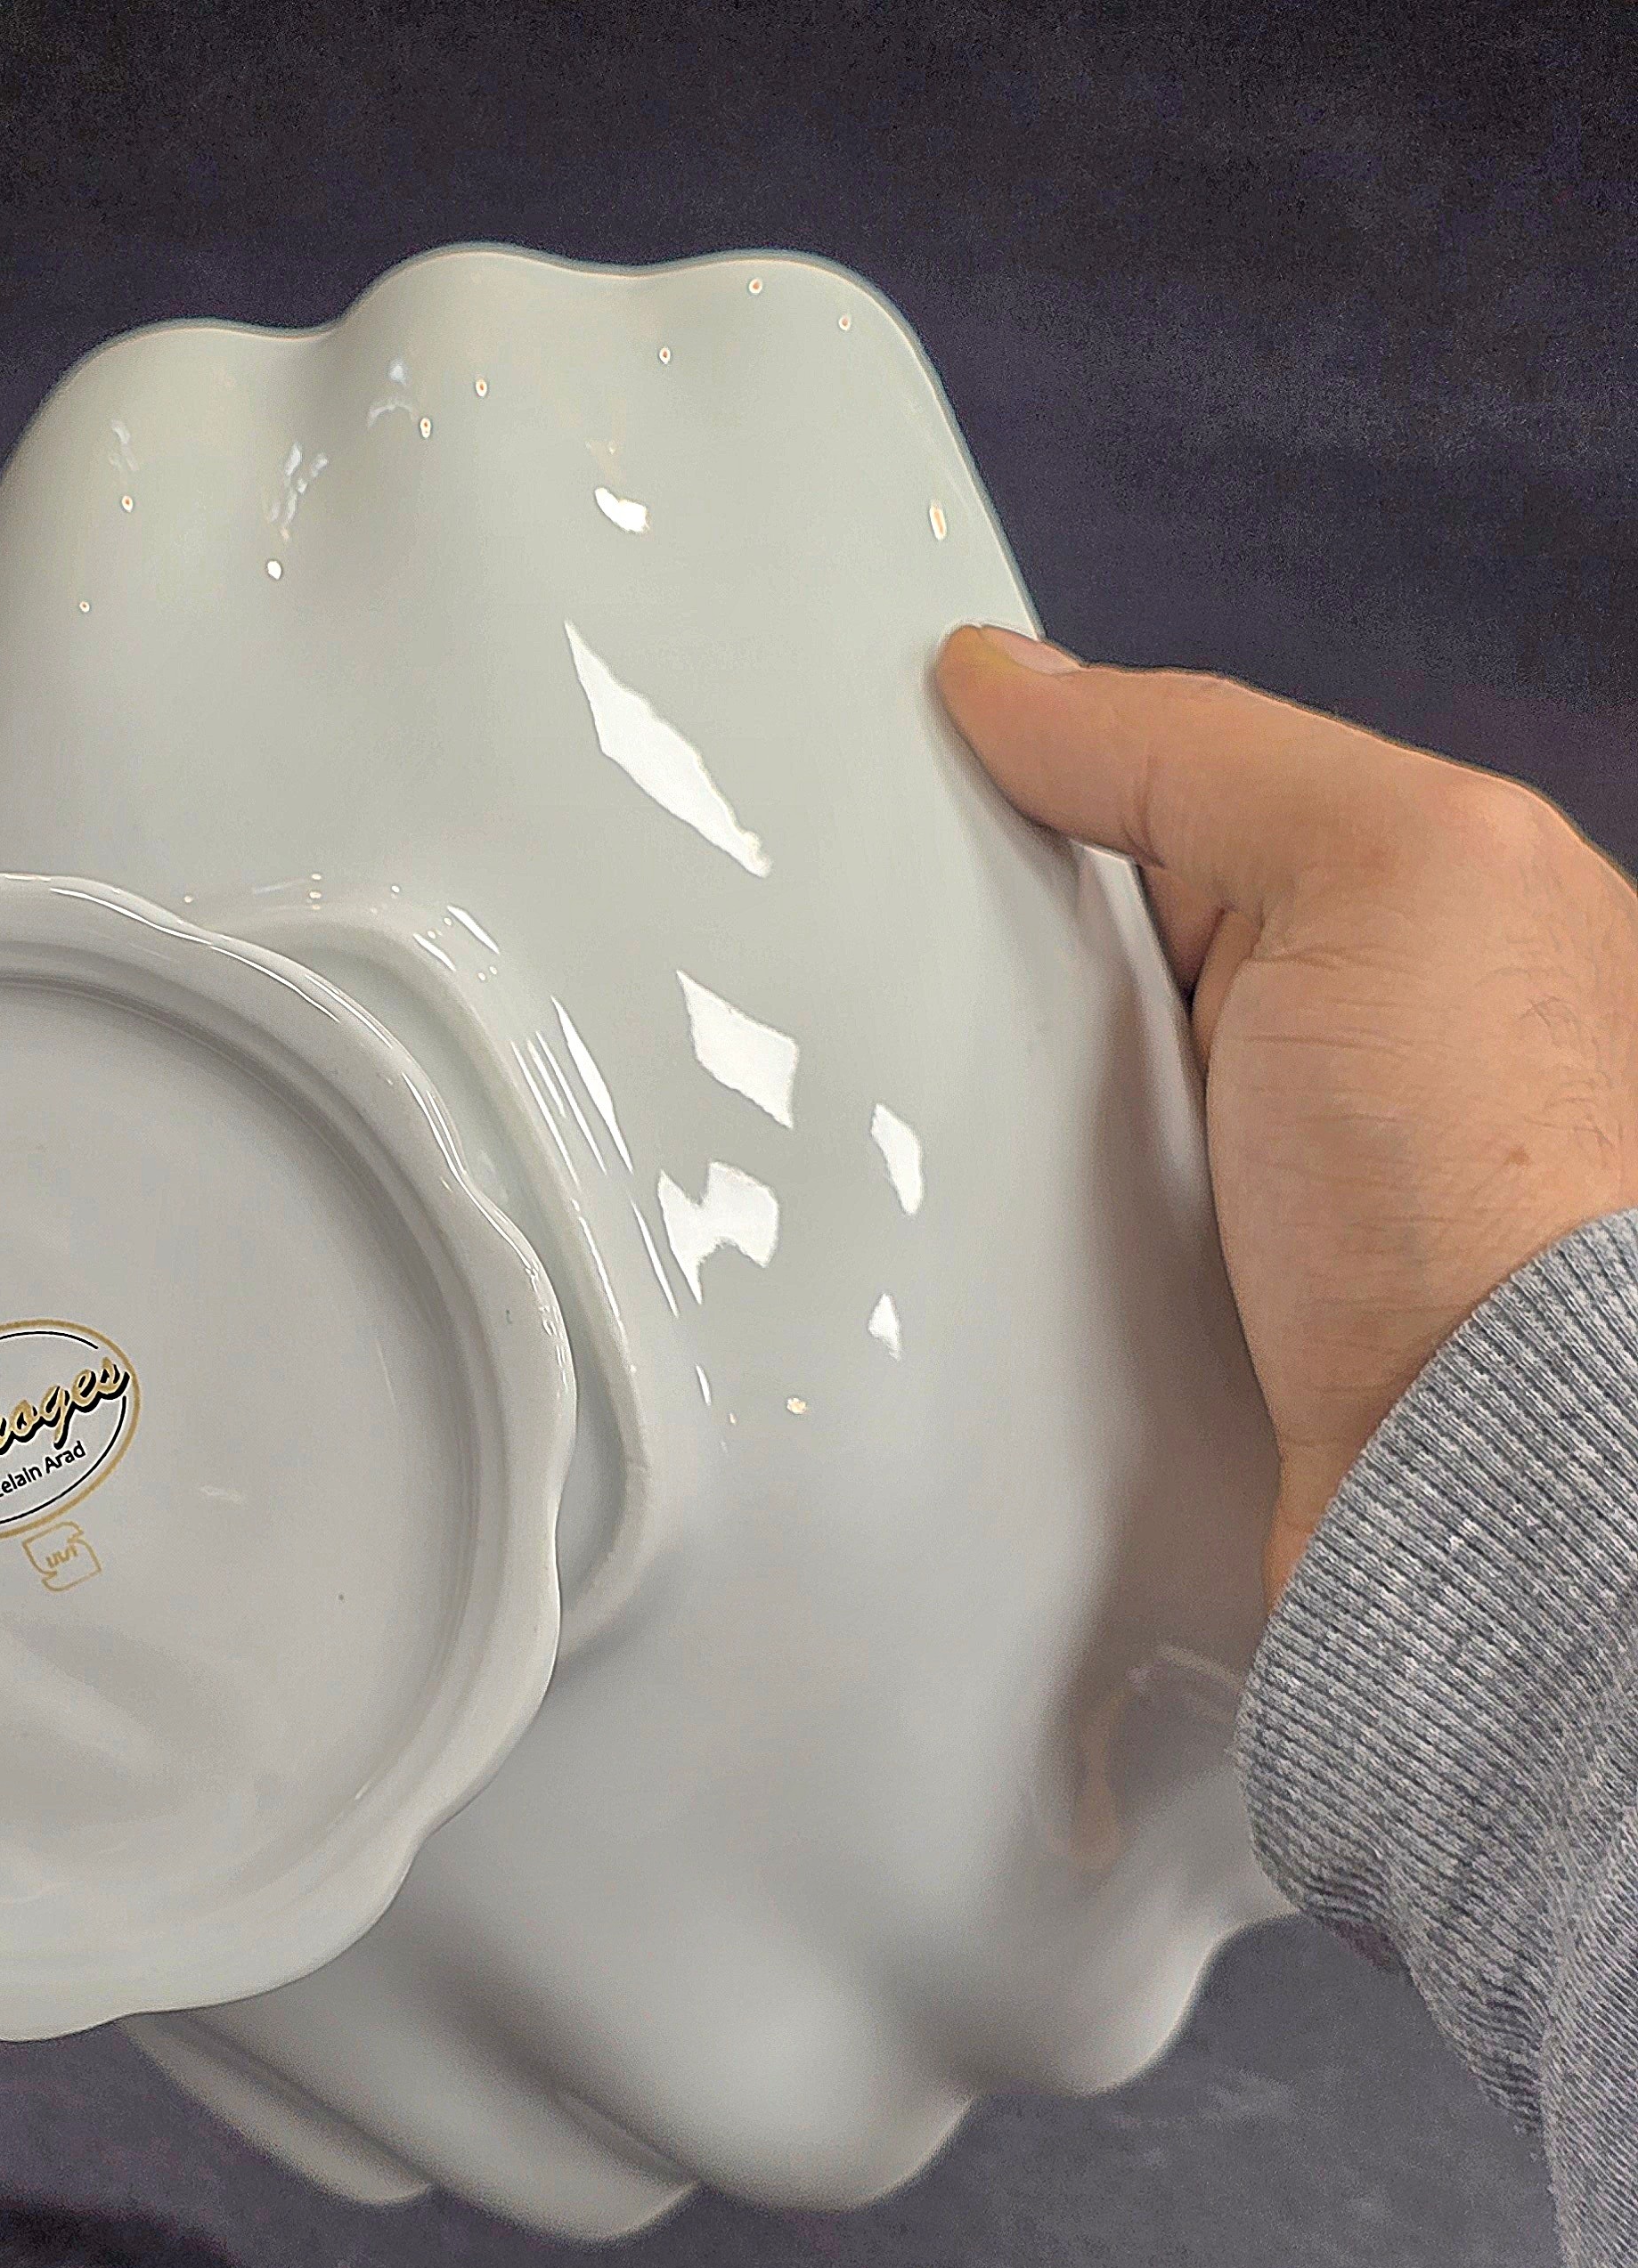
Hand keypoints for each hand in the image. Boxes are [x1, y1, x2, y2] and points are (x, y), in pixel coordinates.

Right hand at [934, 625, 1637, 1602]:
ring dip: (976, 1098)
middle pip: (1094, 948)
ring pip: (1052, 1091)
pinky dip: (989, 1215)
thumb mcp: (1384, 871)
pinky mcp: (1187, 1307)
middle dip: (989, 951)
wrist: (1470, 1484)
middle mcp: (1344, 1042)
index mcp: (1413, 906)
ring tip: (886, 1095)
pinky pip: (1042, 1222)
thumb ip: (1201, 751)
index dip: (1035, 782)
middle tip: (890, 955)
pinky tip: (947, 1213)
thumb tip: (1013, 680)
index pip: (1168, 794)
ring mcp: (1262, 1184)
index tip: (902, 787)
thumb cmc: (1486, 1197)